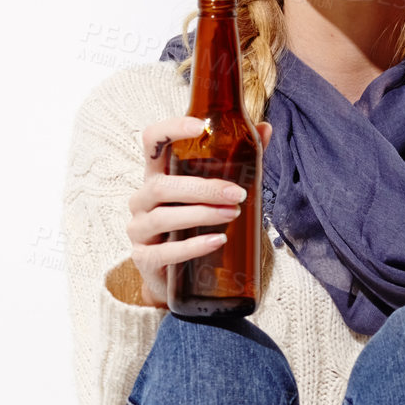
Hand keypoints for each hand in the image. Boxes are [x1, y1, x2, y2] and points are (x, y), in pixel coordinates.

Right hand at [127, 115, 273, 307]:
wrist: (175, 277)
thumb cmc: (194, 226)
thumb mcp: (212, 193)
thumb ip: (238, 160)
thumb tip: (265, 128)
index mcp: (156, 175)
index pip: (151, 141)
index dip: (170, 130)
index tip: (200, 127)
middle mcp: (141, 199)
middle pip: (162, 185)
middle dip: (203, 188)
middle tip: (237, 194)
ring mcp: (139, 230)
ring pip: (163, 217)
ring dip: (201, 214)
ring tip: (232, 214)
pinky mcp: (144, 258)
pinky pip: (166, 251)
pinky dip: (194, 246)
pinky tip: (217, 241)